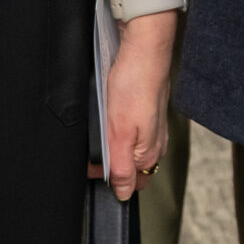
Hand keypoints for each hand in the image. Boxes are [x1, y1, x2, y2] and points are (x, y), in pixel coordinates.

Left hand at [103, 9, 177, 199]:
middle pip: (128, 166)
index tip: (89, 164)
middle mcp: (154, 142)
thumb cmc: (134, 85)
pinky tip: (109, 114)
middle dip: (107, 162)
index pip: (130, 183)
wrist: (144, 48)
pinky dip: (115, 128)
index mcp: (148, 153)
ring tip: (99, 128)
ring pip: (128, 148)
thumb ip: (121, 167)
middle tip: (90, 146)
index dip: (106, 178)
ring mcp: (152, 126)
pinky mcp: (146, 110)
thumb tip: (124, 195)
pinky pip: (129, 129)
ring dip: (110, 145)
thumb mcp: (120, 133)